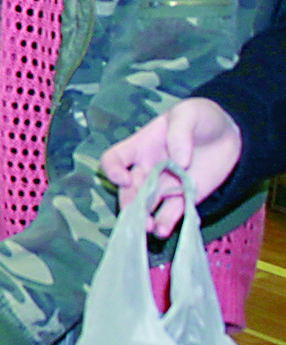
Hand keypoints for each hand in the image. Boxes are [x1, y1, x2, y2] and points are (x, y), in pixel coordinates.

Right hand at [101, 98, 241, 235]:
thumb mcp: (189, 114)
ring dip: (145, 219)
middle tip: (140, 216)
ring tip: (152, 228)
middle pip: (128, 190)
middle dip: (130, 205)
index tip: (124, 179)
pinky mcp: (185, 197)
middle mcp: (147, 169)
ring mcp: (165, 185)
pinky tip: (167, 229)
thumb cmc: (202, 118)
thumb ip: (180, 133)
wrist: (231, 133)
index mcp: (141, 146)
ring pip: (146, 206)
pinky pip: (171, 214)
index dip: (112, 170)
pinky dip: (167, 223)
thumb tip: (179, 162)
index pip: (114, 159)